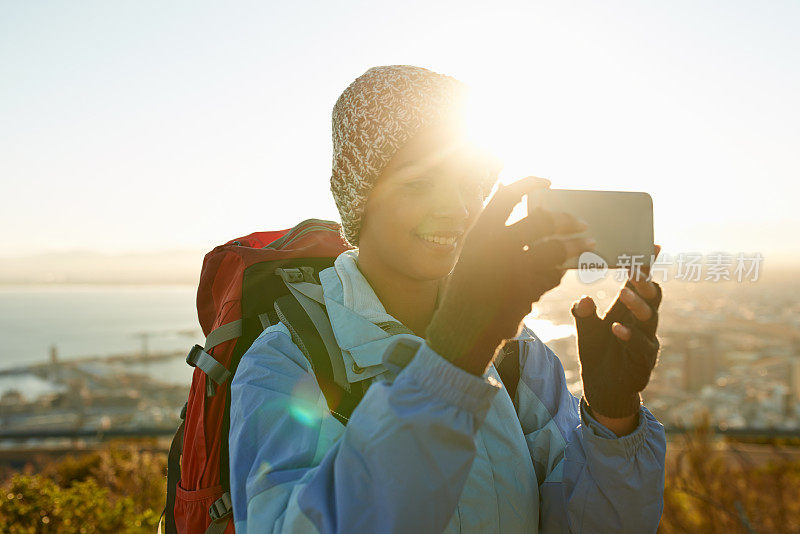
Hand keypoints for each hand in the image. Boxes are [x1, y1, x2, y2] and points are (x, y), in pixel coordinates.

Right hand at [426, 176, 594, 375]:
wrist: (462, 328)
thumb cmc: (469, 288)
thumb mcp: (473, 256)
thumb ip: (497, 236)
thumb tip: (536, 218)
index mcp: (481, 232)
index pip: (507, 195)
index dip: (529, 183)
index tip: (548, 181)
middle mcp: (497, 246)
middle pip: (543, 221)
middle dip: (567, 220)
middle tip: (581, 223)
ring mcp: (514, 268)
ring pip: (557, 249)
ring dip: (577, 246)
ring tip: (589, 244)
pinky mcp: (528, 291)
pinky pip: (553, 275)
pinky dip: (560, 273)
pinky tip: (562, 272)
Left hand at [571, 245, 662, 420]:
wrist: (601, 387)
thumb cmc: (597, 351)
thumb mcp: (585, 329)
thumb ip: (582, 313)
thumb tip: (584, 298)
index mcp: (629, 308)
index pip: (641, 283)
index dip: (647, 266)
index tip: (652, 246)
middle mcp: (642, 321)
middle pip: (652, 296)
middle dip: (645, 282)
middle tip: (634, 270)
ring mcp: (646, 340)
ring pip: (650, 318)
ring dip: (638, 304)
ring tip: (624, 293)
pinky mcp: (643, 360)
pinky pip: (641, 345)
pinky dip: (629, 335)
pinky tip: (617, 328)